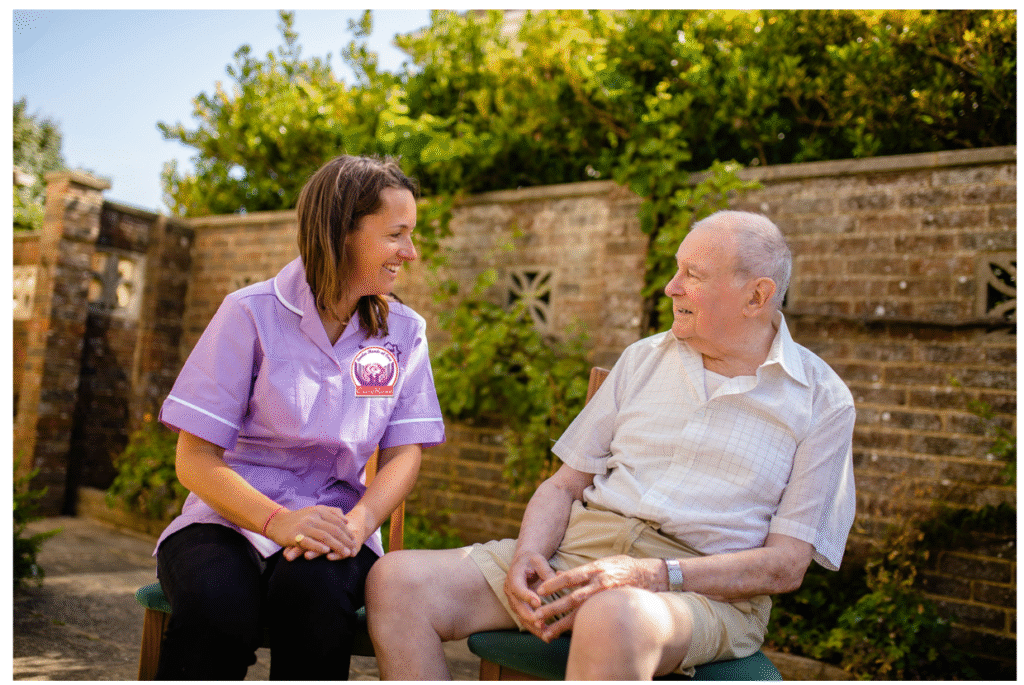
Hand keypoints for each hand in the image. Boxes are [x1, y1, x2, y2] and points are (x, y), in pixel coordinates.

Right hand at [265, 505, 354, 560]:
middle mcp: (313, 517)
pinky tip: (327, 552)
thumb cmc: (299, 519)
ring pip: (324, 536)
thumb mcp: (315, 511)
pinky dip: (318, 547)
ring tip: (346, 553)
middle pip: (334, 529)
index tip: (354, 541)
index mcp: (319, 511)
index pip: (337, 522)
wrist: (276, 522)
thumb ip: (331, 513)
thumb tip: (346, 520)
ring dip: (337, 545)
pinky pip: (308, 542)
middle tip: (354, 550)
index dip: (347, 532)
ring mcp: (304, 526)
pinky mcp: (295, 536)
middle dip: (346, 540)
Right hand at [503, 552, 557, 638]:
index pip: (518, 588)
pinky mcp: (518, 608)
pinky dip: (535, 629)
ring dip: (533, 627)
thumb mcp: (539, 561)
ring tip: (547, 635)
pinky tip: (547, 636)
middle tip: (542, 624)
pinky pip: (525, 621)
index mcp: (514, 577)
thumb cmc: (533, 561)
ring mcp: (513, 601)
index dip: (527, 596)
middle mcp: (510, 590)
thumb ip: (546, 571)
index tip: (538, 603)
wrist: (524, 563)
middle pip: (518, 606)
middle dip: (529, 616)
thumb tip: (556, 580)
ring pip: (521, 617)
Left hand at [530, 555, 660, 640]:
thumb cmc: (623, 567)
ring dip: (562, 624)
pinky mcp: (612, 608)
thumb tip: (559, 574)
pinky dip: (580, 627)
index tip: (540, 591)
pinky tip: (568, 636)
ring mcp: (607, 598)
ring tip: (547, 632)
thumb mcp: (603, 562)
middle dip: (553, 608)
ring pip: (581, 613)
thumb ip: (581, 569)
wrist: (651, 575)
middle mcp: (600, 583)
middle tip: (537, 616)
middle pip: (573, 598)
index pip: (571, 576)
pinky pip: (593, 619)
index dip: (554, 583)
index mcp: (596, 569)